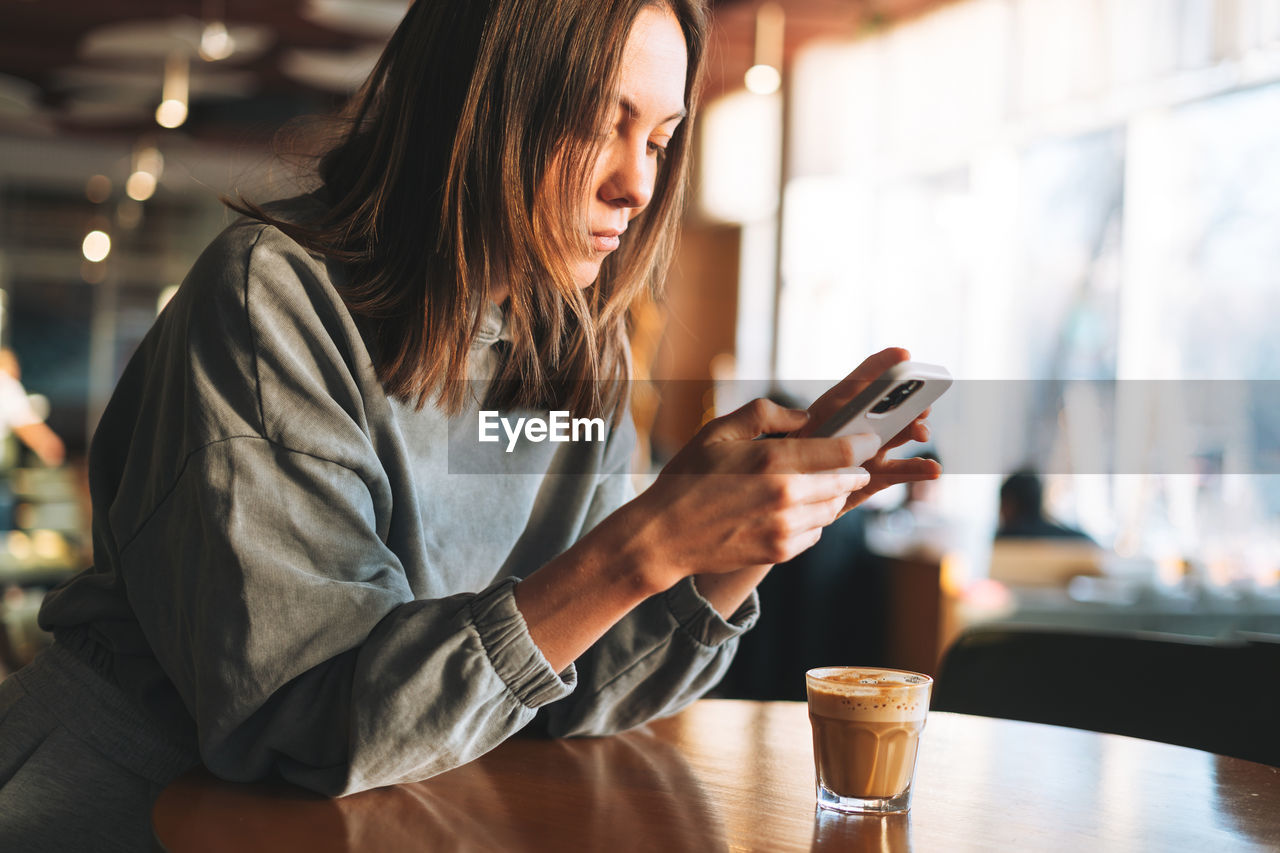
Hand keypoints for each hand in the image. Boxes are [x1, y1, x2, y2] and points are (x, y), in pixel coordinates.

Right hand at [628, 398, 880, 586]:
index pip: (844, 452)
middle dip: (851, 470)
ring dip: (832, 495)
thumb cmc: (687, 478)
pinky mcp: (779, 552)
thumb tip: (805, 418)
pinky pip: (815, 533)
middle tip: (847, 461)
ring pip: (833, 509)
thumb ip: (764, 414)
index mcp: (773, 460)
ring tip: (814, 483)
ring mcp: (785, 529)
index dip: (865, 443)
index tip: (870, 438)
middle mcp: (786, 497)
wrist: (664, 536)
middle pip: (846, 482)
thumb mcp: (717, 431)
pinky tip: (791, 509)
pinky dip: (811, 520)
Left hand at [794, 347, 940, 513]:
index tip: (904, 354)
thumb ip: (813, 436)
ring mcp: (868, 450)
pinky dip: (916, 470)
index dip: (882, 364)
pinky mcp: (874, 477)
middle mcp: (857, 424)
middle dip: (908, 401)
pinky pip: (897, 471)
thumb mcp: (794, 441)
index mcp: (835, 407)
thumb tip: (839, 431)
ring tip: (923, 433)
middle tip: (920, 405)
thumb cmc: (788, 459)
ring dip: (914, 431)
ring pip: (898, 435)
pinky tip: (934, 470)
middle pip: (888, 406)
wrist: (787, 493)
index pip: (861, 379)